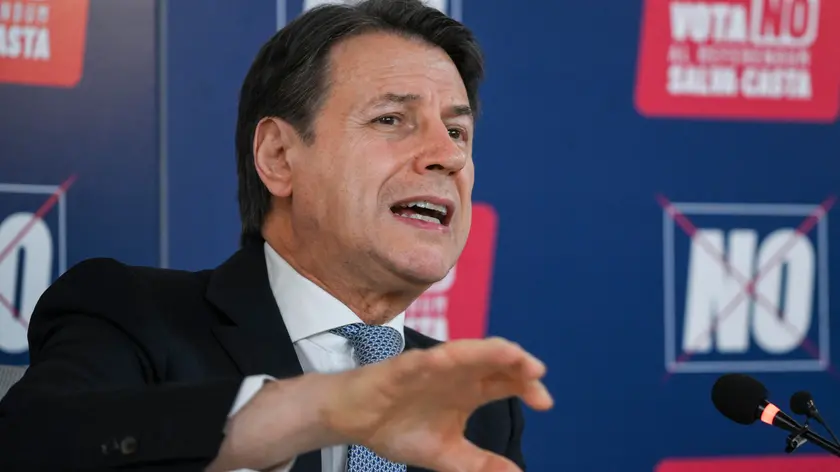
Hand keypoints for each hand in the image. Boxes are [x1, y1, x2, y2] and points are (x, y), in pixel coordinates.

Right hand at [323, 336, 552, 471]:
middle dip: (517, 363)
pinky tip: (449, 361)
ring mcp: (431, 368)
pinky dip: (437, 360)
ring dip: (488, 351)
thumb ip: (480, 463)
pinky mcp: (403, 368)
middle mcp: (456, 374)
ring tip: (511, 354)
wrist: (354, 420)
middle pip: (493, 360)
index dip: (528, 386)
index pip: (506, 382)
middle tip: (536, 374)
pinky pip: (422, 361)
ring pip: (465, 352)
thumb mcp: (447, 454)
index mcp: (469, 390)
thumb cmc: (398, 427)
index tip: (546, 402)